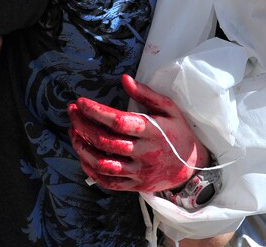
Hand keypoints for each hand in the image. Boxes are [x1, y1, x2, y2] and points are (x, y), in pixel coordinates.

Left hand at [67, 74, 207, 192]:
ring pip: (102, 163)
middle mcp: (144, 153)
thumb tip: (124, 79)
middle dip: (83, 125)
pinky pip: (107, 181)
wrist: (194, 167)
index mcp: (152, 131)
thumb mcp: (169, 108)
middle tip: (72, 112)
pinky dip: (90, 169)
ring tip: (73, 131)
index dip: (96, 112)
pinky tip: (82, 155)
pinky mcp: (135, 186)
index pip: (118, 122)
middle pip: (105, 142)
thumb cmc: (178, 133)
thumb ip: (146, 94)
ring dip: (82, 147)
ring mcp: (139, 172)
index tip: (80, 102)